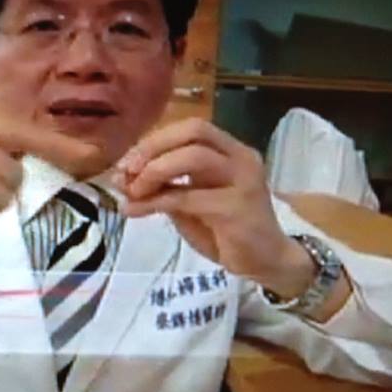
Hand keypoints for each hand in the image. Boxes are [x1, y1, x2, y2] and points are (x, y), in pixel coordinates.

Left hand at [112, 118, 322, 303]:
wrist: (267, 262)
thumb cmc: (229, 233)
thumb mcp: (191, 205)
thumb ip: (164, 188)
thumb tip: (124, 179)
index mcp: (231, 151)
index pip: (192, 128)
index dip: (156, 140)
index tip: (127, 161)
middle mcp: (241, 158)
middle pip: (195, 132)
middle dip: (155, 147)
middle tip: (127, 171)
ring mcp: (243, 180)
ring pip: (194, 157)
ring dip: (155, 171)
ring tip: (133, 192)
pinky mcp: (236, 208)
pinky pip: (188, 196)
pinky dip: (156, 201)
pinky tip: (136, 210)